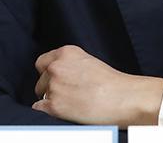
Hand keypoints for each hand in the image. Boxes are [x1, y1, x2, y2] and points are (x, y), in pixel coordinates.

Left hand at [32, 45, 162, 126]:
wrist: (123, 98)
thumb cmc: (112, 83)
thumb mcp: (88, 62)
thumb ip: (70, 64)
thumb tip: (57, 75)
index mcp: (66, 52)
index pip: (42, 62)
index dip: (48, 72)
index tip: (53, 79)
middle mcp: (56, 67)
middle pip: (41, 78)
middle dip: (48, 86)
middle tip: (63, 93)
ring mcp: (54, 86)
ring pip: (41, 93)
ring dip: (51, 98)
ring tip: (70, 102)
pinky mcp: (54, 105)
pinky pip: (39, 107)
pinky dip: (48, 110)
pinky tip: (62, 110)